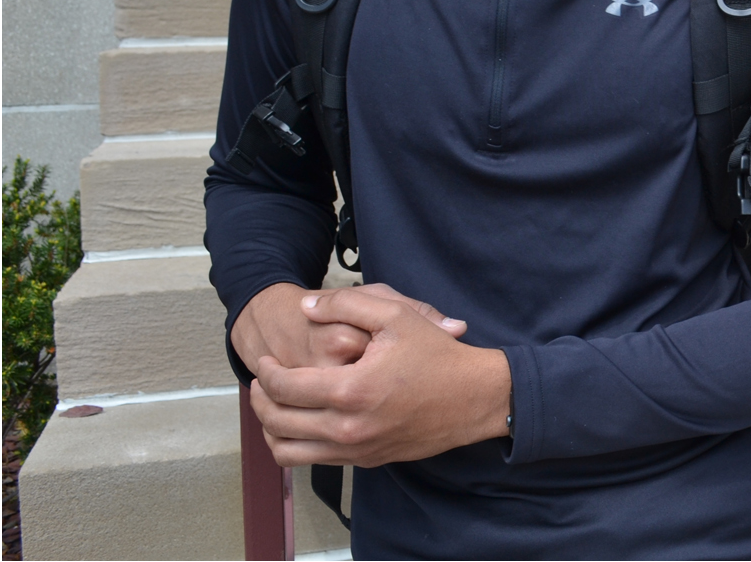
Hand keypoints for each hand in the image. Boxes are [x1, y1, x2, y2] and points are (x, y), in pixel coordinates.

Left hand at [250, 286, 511, 467]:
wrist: (475, 398)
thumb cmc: (438, 355)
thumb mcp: (396, 315)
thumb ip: (346, 304)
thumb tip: (306, 307)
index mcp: (350, 390)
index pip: (283, 387)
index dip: (266, 372)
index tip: (265, 360)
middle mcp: (347, 428)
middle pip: (277, 423)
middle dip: (260, 400)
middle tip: (262, 381)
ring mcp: (356, 449)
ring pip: (288, 452)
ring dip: (271, 429)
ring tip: (274, 406)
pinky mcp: (366, 461)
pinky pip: (313, 461)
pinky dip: (296, 444)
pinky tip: (304, 420)